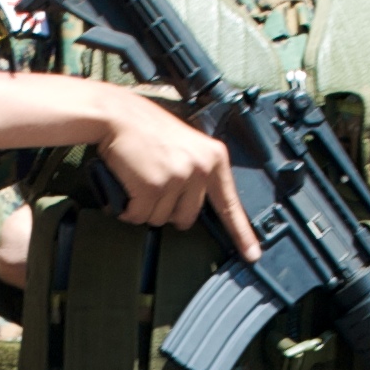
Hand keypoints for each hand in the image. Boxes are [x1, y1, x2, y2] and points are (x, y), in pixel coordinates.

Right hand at [89, 95, 252, 258]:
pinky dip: (128, 208)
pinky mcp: (154, 187)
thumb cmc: (146, 129)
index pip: (229, 204)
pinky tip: (128, 185)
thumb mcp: (186, 145)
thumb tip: (194, 202)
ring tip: (140, 179)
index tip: (251, 254)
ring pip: (161, 219)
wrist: (118, 115)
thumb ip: (196, 170)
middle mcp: (200, 168)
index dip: (241, 233)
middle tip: (154, 184)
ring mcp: (178, 178)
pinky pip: (139, 216)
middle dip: (167, 209)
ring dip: (145, 207)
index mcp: (213, 157)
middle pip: (187, 218)